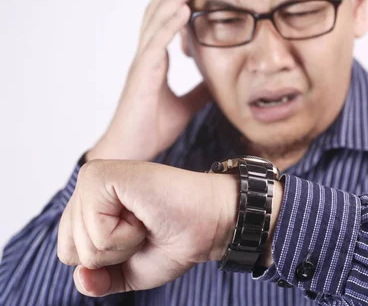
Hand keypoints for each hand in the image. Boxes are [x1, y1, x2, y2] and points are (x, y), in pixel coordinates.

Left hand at [56, 160, 283, 296]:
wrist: (209, 223)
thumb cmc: (176, 238)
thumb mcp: (129, 271)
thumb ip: (98, 280)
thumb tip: (82, 277)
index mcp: (90, 204)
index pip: (68, 254)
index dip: (106, 262)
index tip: (140, 237)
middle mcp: (87, 186)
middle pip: (70, 251)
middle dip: (113, 255)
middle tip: (144, 229)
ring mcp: (91, 177)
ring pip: (83, 244)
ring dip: (122, 245)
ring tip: (146, 220)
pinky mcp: (100, 176)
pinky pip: (95, 231)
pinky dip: (124, 236)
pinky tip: (144, 214)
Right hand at [88, 0, 208, 161]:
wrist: (131, 152)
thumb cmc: (151, 129)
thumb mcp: (185, 107)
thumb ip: (198, 92)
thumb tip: (215, 83)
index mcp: (154, 61)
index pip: (164, 22)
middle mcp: (146, 56)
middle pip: (158, 12)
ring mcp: (143, 64)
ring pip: (156, 21)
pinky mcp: (143, 76)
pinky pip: (156, 44)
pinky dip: (170, 25)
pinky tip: (183, 10)